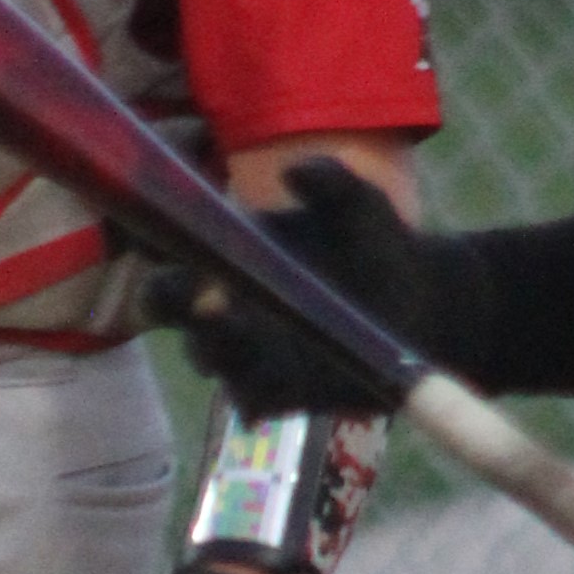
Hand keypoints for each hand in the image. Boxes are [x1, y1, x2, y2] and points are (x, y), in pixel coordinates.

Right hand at [151, 154, 444, 418]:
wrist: (423, 303)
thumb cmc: (377, 243)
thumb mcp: (360, 203)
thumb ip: (331, 180)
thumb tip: (295, 173)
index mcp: (229, 253)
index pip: (170, 247)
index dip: (150, 240)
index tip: (156, 233)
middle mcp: (226, 303)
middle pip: (169, 306)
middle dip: (169, 299)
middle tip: (195, 288)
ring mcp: (249, 351)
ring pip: (206, 355)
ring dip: (211, 345)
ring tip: (229, 325)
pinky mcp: (280, 391)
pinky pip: (250, 401)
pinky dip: (252, 397)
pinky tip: (265, 391)